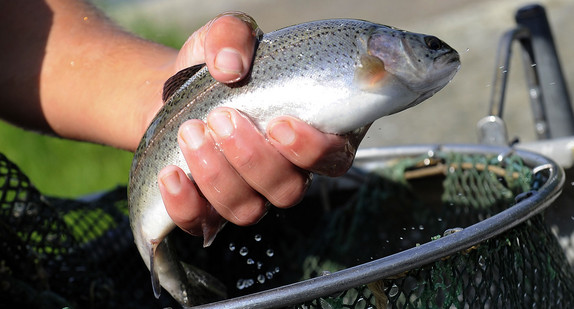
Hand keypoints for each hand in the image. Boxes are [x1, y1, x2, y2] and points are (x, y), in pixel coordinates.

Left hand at [156, 13, 364, 238]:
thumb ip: (233, 36)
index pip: (333, 159)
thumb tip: (230, 66)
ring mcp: (250, 195)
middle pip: (288, 189)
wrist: (173, 93)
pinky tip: (171, 173)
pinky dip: (186, 203)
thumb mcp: (225, 37)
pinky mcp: (210, 210)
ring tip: (190, 132)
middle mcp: (286, 172)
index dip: (312, 151)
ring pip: (248, 210)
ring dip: (218, 174)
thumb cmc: (215, 68)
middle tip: (221, 117)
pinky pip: (203, 224)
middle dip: (252, 157)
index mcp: (310, 134)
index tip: (278, 124)